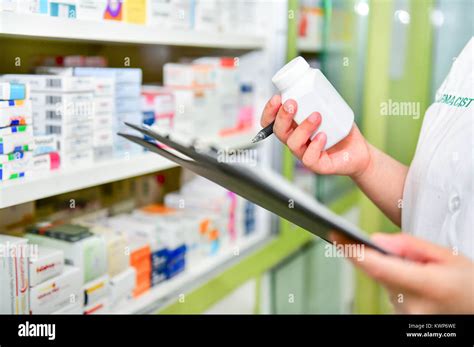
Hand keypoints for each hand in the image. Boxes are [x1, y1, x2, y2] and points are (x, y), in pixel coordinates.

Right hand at [261, 95, 371, 177]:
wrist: (359, 150)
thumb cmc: (341, 129)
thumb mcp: (329, 108)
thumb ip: (318, 96)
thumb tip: (313, 78)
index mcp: (293, 128)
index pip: (271, 121)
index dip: (269, 111)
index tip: (277, 98)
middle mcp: (295, 141)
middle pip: (279, 131)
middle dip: (282, 116)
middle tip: (292, 103)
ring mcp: (304, 154)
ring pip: (293, 143)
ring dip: (302, 128)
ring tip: (317, 116)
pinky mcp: (317, 165)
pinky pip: (309, 158)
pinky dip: (315, 145)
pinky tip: (323, 136)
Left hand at [331, 232, 473, 312]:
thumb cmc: (468, 284)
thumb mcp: (446, 254)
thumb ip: (408, 245)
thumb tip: (376, 241)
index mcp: (427, 287)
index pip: (378, 267)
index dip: (354, 251)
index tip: (337, 236)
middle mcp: (412, 306)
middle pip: (378, 271)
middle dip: (379, 254)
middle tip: (398, 249)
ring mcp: (404, 316)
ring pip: (383, 280)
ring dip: (391, 268)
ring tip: (419, 268)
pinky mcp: (400, 318)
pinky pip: (388, 290)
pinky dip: (394, 279)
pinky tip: (412, 278)